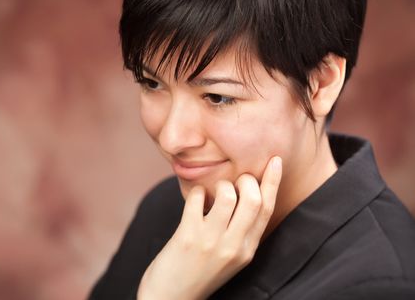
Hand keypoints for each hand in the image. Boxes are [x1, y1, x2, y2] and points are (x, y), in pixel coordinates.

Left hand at [137, 156, 282, 299]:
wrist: (171, 298)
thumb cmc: (200, 272)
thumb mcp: (230, 256)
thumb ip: (241, 231)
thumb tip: (246, 195)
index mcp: (248, 250)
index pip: (267, 210)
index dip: (273, 182)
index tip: (275, 160)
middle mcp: (234, 247)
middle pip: (253, 199)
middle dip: (246, 179)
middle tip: (235, 180)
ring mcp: (211, 242)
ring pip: (227, 194)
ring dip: (220, 184)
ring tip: (212, 194)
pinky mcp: (188, 237)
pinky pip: (197, 198)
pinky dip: (196, 192)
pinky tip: (194, 201)